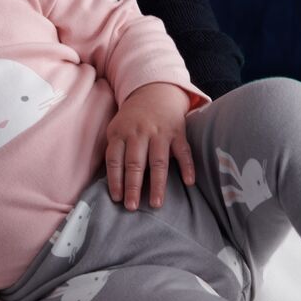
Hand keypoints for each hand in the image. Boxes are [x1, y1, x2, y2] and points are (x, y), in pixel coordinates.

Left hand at [105, 82, 194, 209]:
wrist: (155, 92)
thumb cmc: (133, 119)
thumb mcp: (117, 129)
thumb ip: (114, 151)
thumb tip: (112, 183)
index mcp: (121, 133)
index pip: (115, 159)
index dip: (115, 180)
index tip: (117, 199)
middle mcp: (140, 133)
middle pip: (135, 163)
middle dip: (133, 186)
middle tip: (132, 207)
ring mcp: (160, 132)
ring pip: (158, 161)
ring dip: (157, 184)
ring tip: (156, 204)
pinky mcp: (178, 131)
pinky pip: (184, 151)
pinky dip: (187, 166)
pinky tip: (189, 182)